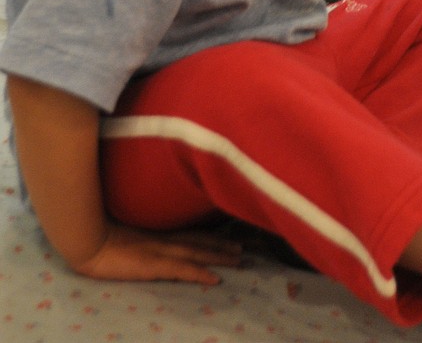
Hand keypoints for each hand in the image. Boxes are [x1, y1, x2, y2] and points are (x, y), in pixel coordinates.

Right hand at [73, 222, 242, 284]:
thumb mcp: (125, 236)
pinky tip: (215, 280)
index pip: (189, 233)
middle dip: (221, 245)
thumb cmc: (98, 236)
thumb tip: (146, 242)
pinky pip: (182, 270)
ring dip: (219, 256)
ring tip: (238, 259)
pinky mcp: (153, 264)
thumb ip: (140, 237)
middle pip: (199, 241)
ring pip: (197, 253)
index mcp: (156, 234)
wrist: (87, 240)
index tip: (227, 237)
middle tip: (243, 249)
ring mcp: (160, 251)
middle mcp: (163, 239)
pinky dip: (201, 274)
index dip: (210, 236)